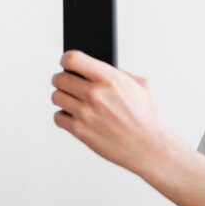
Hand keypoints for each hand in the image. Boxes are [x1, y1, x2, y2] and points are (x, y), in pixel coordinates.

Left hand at [51, 50, 174, 173]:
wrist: (148, 146)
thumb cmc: (147, 116)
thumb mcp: (140, 85)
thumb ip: (117, 73)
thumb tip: (96, 67)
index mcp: (109, 79)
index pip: (73, 59)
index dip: (67, 59)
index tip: (68, 63)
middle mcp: (94, 94)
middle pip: (59, 78)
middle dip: (63, 79)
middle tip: (68, 83)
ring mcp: (85, 113)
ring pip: (56, 96)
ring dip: (63, 97)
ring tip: (72, 100)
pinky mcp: (80, 130)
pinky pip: (57, 117)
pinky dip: (63, 116)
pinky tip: (74, 115)